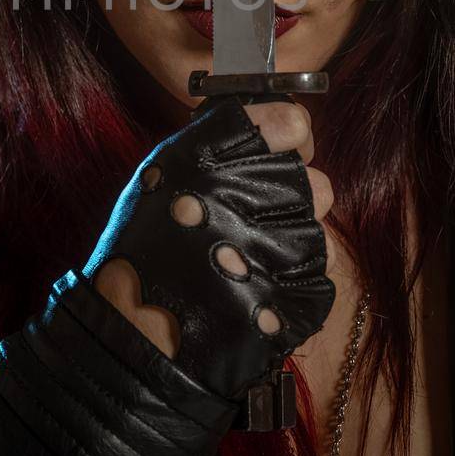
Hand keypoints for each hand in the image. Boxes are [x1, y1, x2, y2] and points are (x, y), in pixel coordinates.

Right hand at [85, 98, 335, 399]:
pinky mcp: (300, 293)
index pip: (293, 123)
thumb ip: (220, 143)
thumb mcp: (165, 171)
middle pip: (313, 182)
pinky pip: (317, 277)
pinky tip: (253, 292)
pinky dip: (292, 287)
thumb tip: (279, 126)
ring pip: (317, 233)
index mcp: (217, 151)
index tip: (277, 156)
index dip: (289, 141)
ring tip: (245, 265)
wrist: (137, 332)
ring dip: (289, 249)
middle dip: (289, 205)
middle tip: (250, 228)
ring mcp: (282, 244)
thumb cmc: (144, 249)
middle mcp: (254, 189)